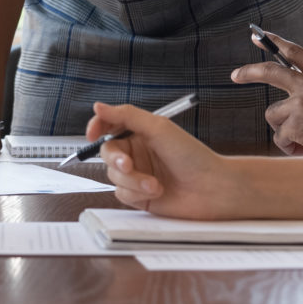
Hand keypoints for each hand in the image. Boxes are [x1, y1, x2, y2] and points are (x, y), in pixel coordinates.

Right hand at [87, 102, 242, 219]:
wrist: (211, 189)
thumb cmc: (191, 155)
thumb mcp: (158, 128)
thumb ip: (125, 115)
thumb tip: (97, 107)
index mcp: (140, 132)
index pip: (108, 126)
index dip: (96, 128)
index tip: (91, 134)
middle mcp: (136, 152)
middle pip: (107, 153)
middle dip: (116, 159)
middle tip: (129, 164)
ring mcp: (137, 174)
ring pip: (113, 176)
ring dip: (134, 180)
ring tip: (156, 184)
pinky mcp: (139, 196)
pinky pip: (122, 194)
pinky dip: (137, 193)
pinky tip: (157, 192)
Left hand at [231, 31, 302, 155]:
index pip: (293, 52)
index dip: (274, 42)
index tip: (259, 36)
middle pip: (270, 72)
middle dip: (249, 72)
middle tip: (235, 75)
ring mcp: (298, 105)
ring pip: (273, 115)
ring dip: (282, 129)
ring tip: (300, 140)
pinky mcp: (294, 126)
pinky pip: (281, 137)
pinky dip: (288, 146)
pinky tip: (302, 149)